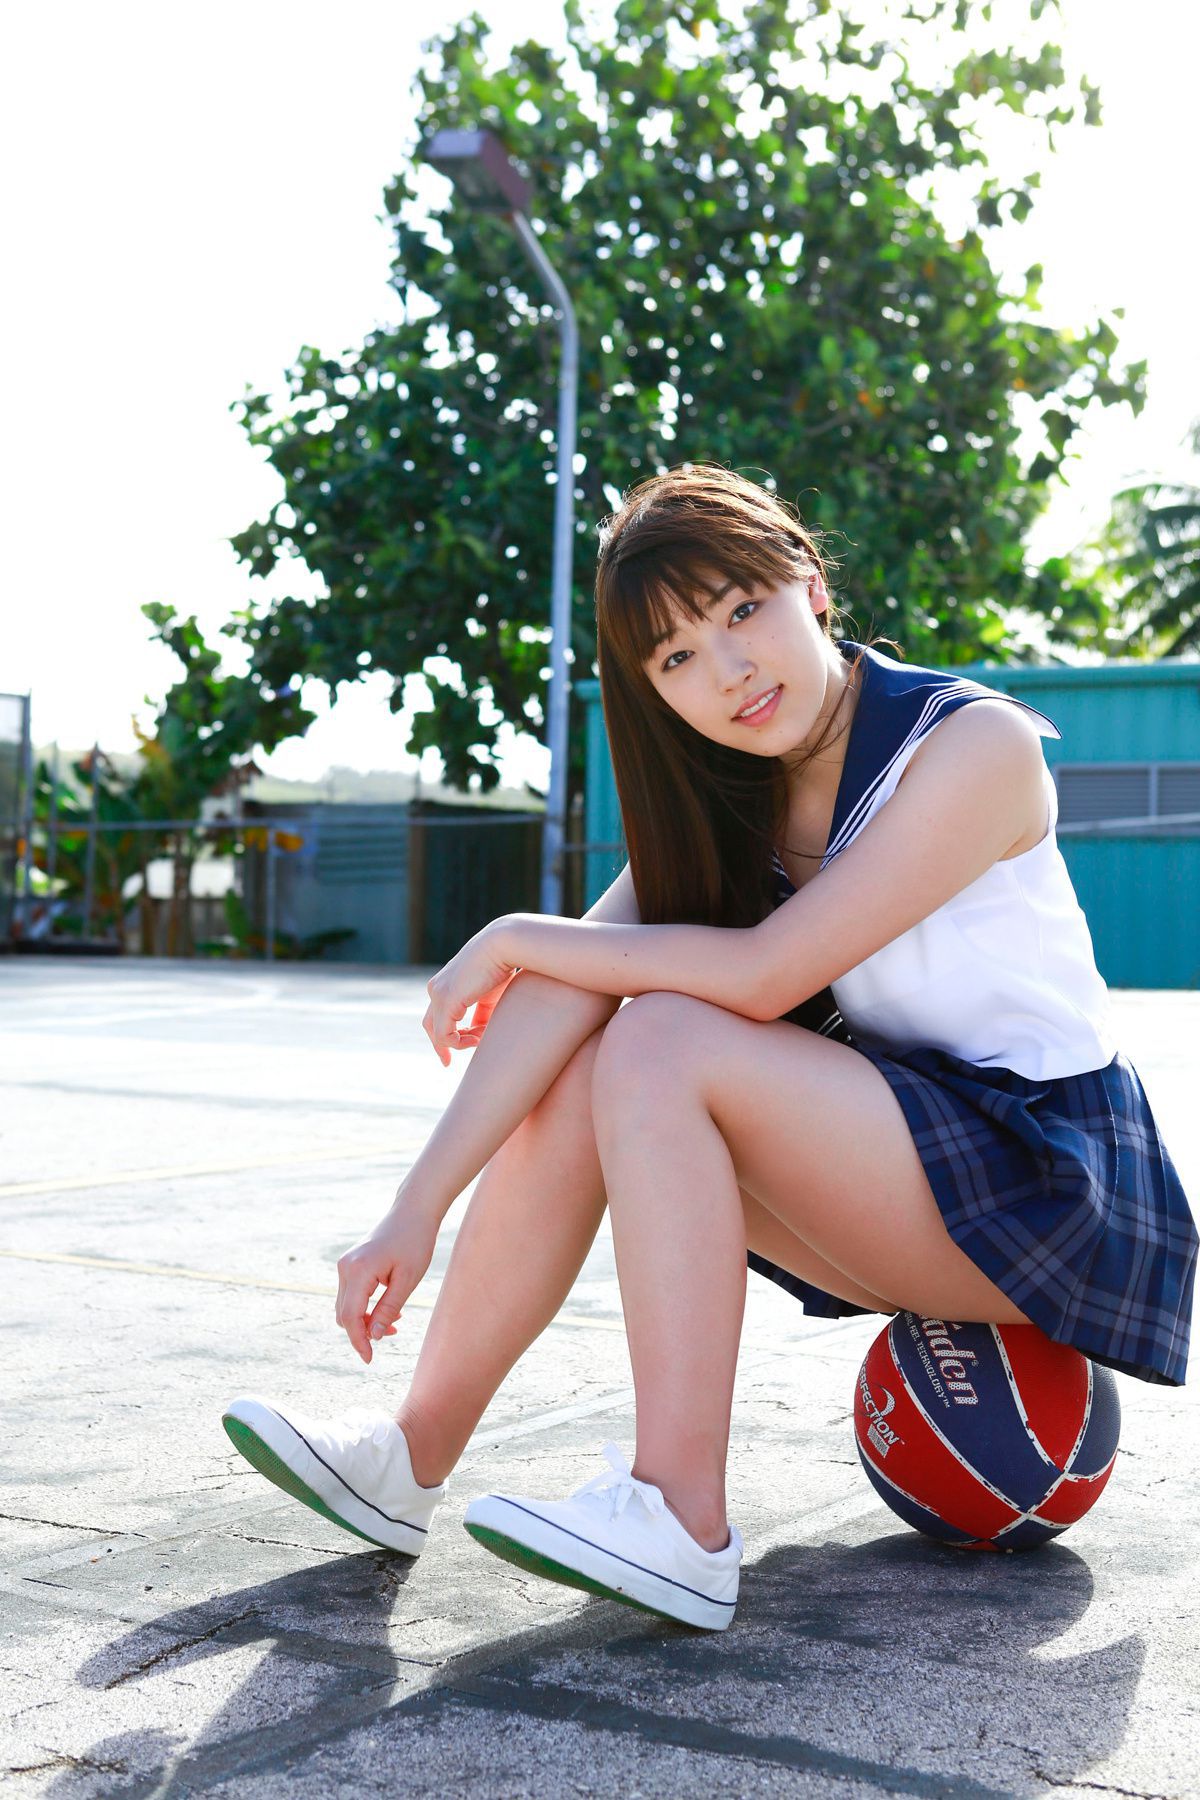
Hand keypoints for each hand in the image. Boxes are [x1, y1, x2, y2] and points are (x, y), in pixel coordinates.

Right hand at [334, 1200, 439, 1363]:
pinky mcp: (350, 1264)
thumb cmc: (415, 1242)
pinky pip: (352, 1295)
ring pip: (347, 1306)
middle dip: (363, 1332)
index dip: (358, 1341)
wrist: (413, 1212)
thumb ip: (388, 1309)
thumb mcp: (407, 1280)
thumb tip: (372, 1336)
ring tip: (394, 1323)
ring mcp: (345, 1265)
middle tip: (392, 1336)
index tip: (370, 1359)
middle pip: (344, 1314)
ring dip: (365, 1320)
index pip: (350, 1317)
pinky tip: (387, 1310)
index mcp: (358, 1270)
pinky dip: (365, 1307)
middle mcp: (345, 1267)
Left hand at [423, 920, 519, 1066]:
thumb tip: (477, 1033)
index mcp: (444, 984)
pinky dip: (458, 1042)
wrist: (503, 945)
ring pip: (435, 1032)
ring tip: (478, 1042)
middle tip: (447, 1062)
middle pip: (430, 1025)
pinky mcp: (446, 1001)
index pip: (437, 1015)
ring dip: (456, 1044)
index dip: (447, 1034)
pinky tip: (476, 1039)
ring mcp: (438, 994)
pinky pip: (444, 1034)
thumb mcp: (489, 995)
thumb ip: (481, 1015)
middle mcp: (436, 989)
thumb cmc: (502, 966)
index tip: (462, 1045)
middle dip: (440, 1045)